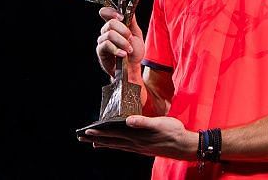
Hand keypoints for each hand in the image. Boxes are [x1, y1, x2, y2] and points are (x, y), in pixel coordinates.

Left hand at [78, 116, 197, 160]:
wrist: (185, 145)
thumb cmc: (174, 132)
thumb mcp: (160, 124)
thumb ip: (144, 122)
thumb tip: (128, 120)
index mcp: (137, 136)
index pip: (114, 133)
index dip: (100, 132)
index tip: (87, 130)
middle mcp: (135, 143)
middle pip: (112, 141)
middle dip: (96, 139)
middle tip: (82, 137)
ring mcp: (139, 147)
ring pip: (117, 145)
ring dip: (104, 143)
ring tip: (93, 143)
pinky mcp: (144, 148)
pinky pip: (125, 147)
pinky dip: (116, 146)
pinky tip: (115, 145)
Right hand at [96, 6, 145, 76]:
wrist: (133, 68)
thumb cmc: (134, 52)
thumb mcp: (137, 35)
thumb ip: (132, 22)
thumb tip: (129, 11)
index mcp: (115, 26)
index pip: (106, 13)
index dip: (111, 12)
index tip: (121, 17)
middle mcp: (107, 31)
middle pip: (110, 23)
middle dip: (123, 31)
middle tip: (130, 38)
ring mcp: (103, 41)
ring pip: (110, 34)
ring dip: (122, 42)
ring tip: (128, 49)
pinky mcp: (101, 51)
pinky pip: (106, 45)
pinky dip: (117, 49)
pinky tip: (123, 54)